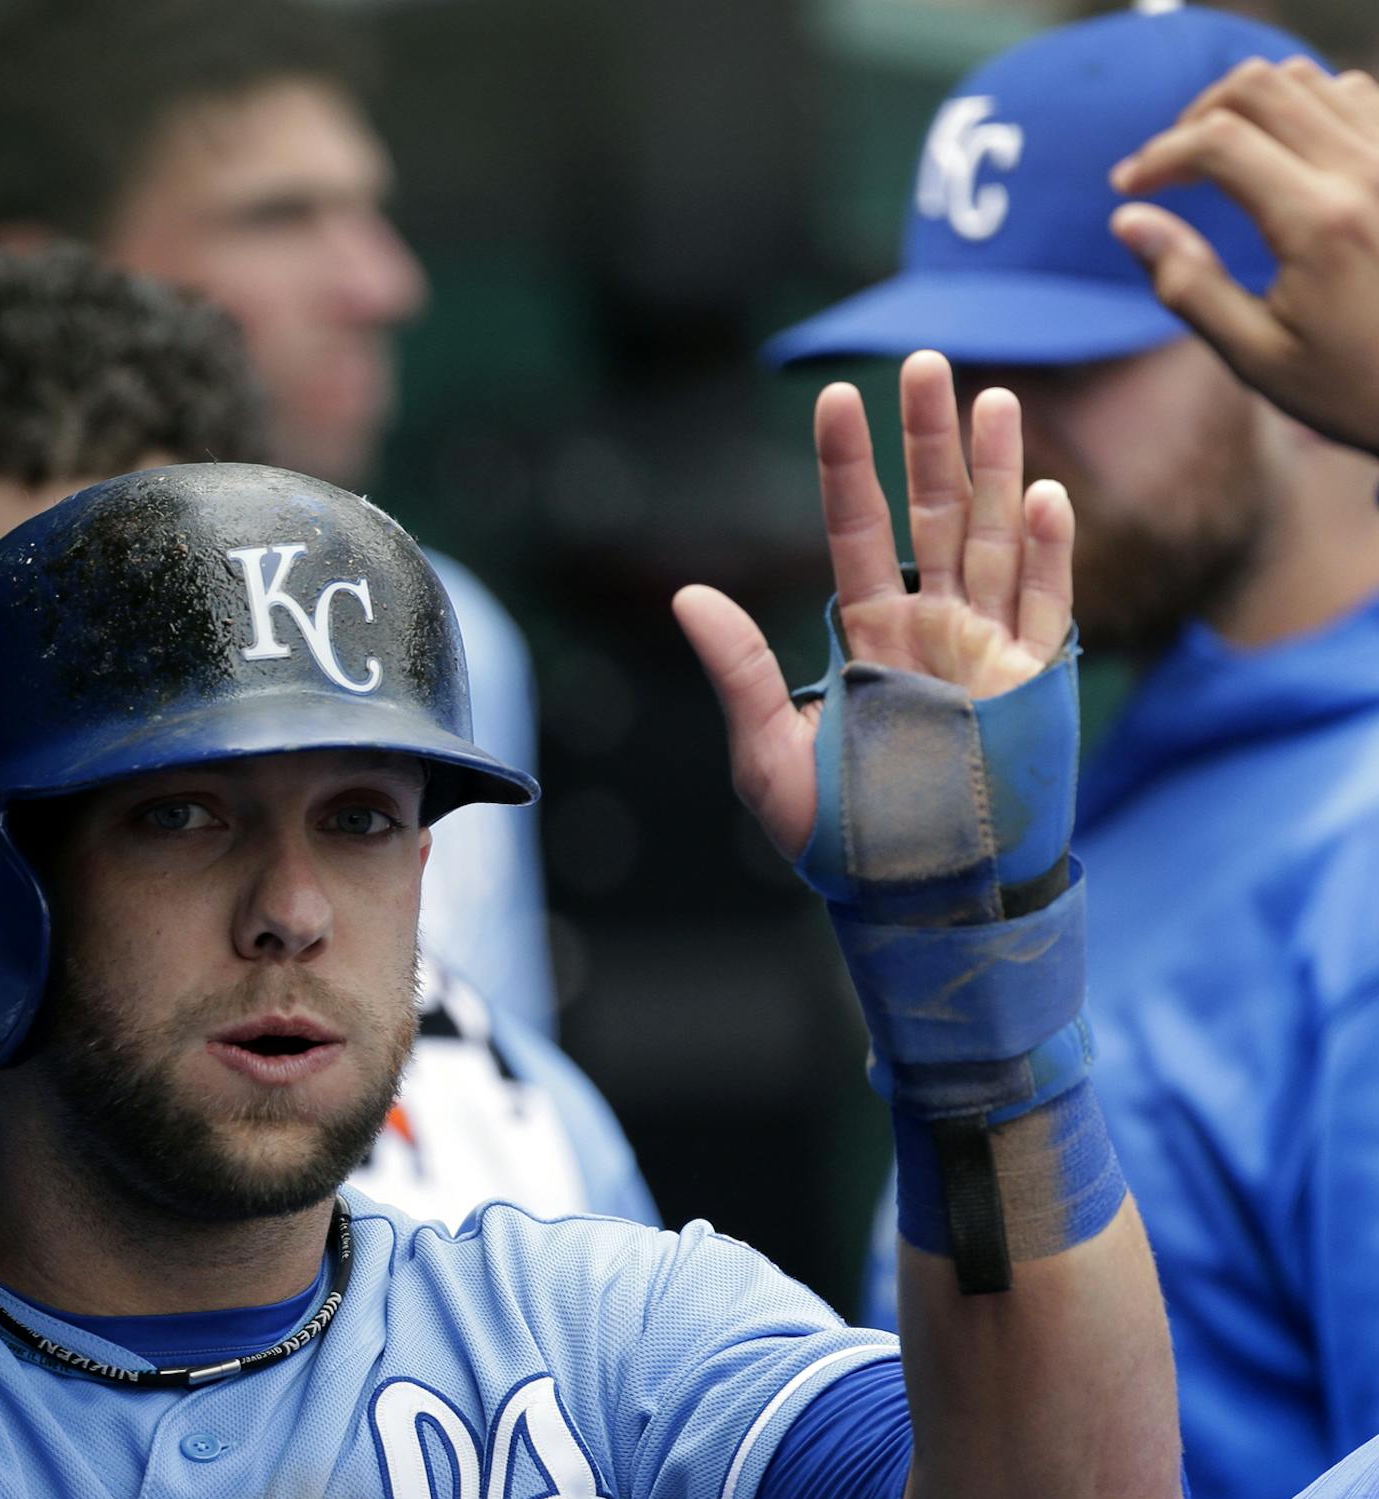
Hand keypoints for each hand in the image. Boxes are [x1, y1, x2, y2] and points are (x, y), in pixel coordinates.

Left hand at [674, 351, 1074, 858]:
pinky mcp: (1033, 685)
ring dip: (994, 468)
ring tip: (992, 395)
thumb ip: (737, 672)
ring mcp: (986, 650)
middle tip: (926, 359)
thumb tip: (685, 595)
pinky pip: (1046, 606)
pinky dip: (1050, 551)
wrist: (916, 902)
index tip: (836, 394)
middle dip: (929, 438)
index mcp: (865, 635)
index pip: (855, 528)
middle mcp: (928, 629)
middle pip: (933, 511)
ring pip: (995, 538)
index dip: (847, 463)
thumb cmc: (839, 838)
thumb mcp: (769, 757)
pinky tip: (1041, 493)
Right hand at [1111, 56, 1378, 457]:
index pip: (1218, 142)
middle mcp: (1368, 173)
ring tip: (1219, 158)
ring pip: (1306, 80)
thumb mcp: (1257, 356)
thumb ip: (1187, 285)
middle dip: (1194, 119)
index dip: (1158, 156)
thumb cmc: (1355, 388)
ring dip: (1250, 108)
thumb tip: (1128, 221)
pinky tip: (1282, 157)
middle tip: (1168, 167)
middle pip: (1259, 88)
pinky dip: (1304, 108)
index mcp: (1320, 223)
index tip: (1127, 189)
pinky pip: (1355, 95)